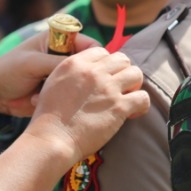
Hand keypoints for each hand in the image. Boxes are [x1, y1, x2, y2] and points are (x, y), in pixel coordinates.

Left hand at [0, 30, 100, 117]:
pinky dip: (61, 101)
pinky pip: (71, 98)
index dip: (98, 57)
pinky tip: (39, 101)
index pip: (89, 45)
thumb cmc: (8, 71)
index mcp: (59, 40)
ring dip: (69, 91)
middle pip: (89, 66)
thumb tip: (86, 67)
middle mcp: (64, 56)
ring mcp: (62, 75)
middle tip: (69, 87)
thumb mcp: (32, 63)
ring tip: (44, 93)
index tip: (95, 71)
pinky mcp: (59, 92)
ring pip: (82, 84)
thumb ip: (58, 62)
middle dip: (84, 78)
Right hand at [22, 47, 147, 160]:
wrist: (52, 138)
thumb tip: (83, 76)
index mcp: (75, 63)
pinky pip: (143, 97)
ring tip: (127, 97)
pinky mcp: (119, 107)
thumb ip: (70, 74)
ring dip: (134, 85)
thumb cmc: (48, 117)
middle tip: (118, 87)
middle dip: (122, 72)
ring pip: (136, 73)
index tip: (104, 77)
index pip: (102, 51)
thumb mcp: (53, 84)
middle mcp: (93, 72)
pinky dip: (141, 105)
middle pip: (122, 59)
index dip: (106, 64)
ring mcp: (108, 88)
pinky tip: (133, 113)